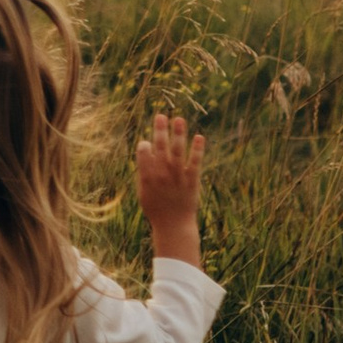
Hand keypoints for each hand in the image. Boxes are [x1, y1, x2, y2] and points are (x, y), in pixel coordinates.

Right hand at [136, 110, 204, 261]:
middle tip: (161, 115)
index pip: (144, 151)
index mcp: (147, 175)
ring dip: (178, 133)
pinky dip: (197, 149)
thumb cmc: (156, 210)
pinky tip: (199, 137)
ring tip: (179, 119)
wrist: (174, 226)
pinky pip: (195, 162)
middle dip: (160, 129)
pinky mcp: (192, 180)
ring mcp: (177, 175)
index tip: (147, 143)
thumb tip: (144, 154)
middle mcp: (162, 173)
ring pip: (178, 150)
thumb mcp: (143, 192)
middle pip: (160, 146)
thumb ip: (144, 173)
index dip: (145, 144)